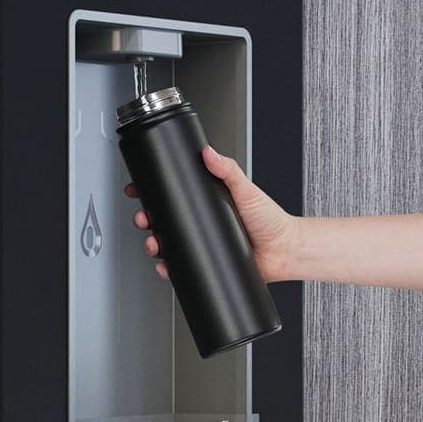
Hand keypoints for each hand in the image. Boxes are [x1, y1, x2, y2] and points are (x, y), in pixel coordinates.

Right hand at [125, 146, 297, 282]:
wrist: (285, 250)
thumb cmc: (271, 220)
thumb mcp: (247, 190)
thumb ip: (228, 170)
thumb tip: (209, 153)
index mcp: (207, 203)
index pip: (174, 195)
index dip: (152, 193)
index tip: (137, 189)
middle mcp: (202, 223)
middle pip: (164, 220)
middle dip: (146, 219)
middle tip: (142, 217)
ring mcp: (203, 243)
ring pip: (168, 244)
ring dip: (154, 244)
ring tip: (153, 243)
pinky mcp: (207, 263)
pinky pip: (182, 267)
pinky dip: (168, 268)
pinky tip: (164, 266)